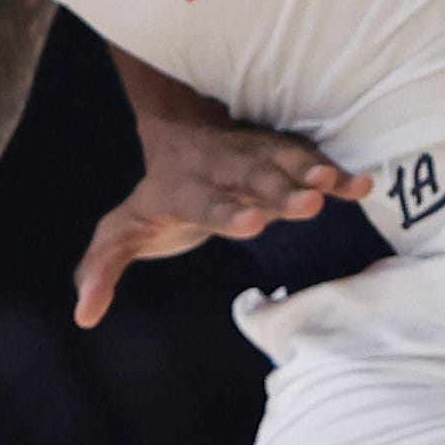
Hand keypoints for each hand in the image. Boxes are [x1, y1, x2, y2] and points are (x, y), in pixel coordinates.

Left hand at [75, 93, 362, 326]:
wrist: (178, 130)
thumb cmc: (156, 196)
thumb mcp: (123, 231)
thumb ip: (103, 269)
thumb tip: (83, 314)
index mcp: (184, 189)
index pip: (207, 202)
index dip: (229, 212)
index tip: (252, 223)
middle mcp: (222, 167)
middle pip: (252, 179)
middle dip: (280, 191)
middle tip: (307, 204)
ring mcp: (254, 156)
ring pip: (283, 162)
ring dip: (311, 174)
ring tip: (338, 186)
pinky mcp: (280, 152)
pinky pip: (309, 158)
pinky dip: (335, 171)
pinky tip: (362, 185)